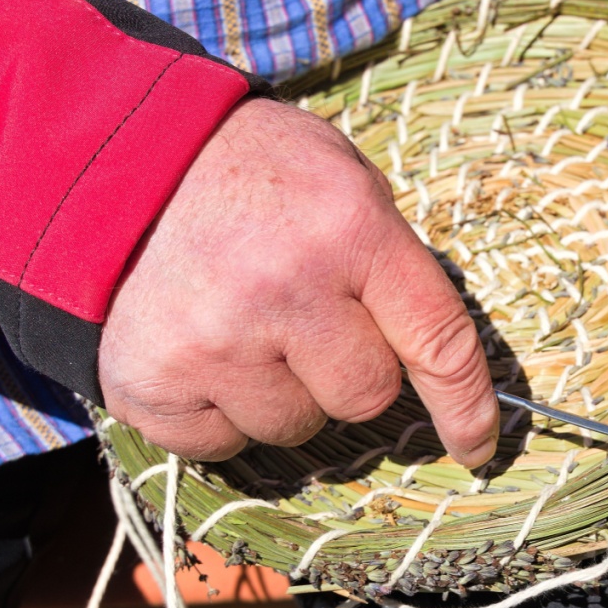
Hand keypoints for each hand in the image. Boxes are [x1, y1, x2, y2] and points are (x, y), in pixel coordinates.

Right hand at [99, 98, 498, 464]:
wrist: (130, 160)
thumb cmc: (262, 178)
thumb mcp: (350, 183)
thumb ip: (395, 267)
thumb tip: (444, 366)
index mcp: (350, 230)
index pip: (437, 343)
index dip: (466, 407)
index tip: (477, 446)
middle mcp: (284, 287)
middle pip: (365, 396)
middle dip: (349, 371)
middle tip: (308, 319)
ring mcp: (214, 340)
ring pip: (295, 426)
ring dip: (283, 392)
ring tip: (246, 325)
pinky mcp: (151, 380)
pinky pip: (224, 444)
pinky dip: (221, 412)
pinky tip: (205, 350)